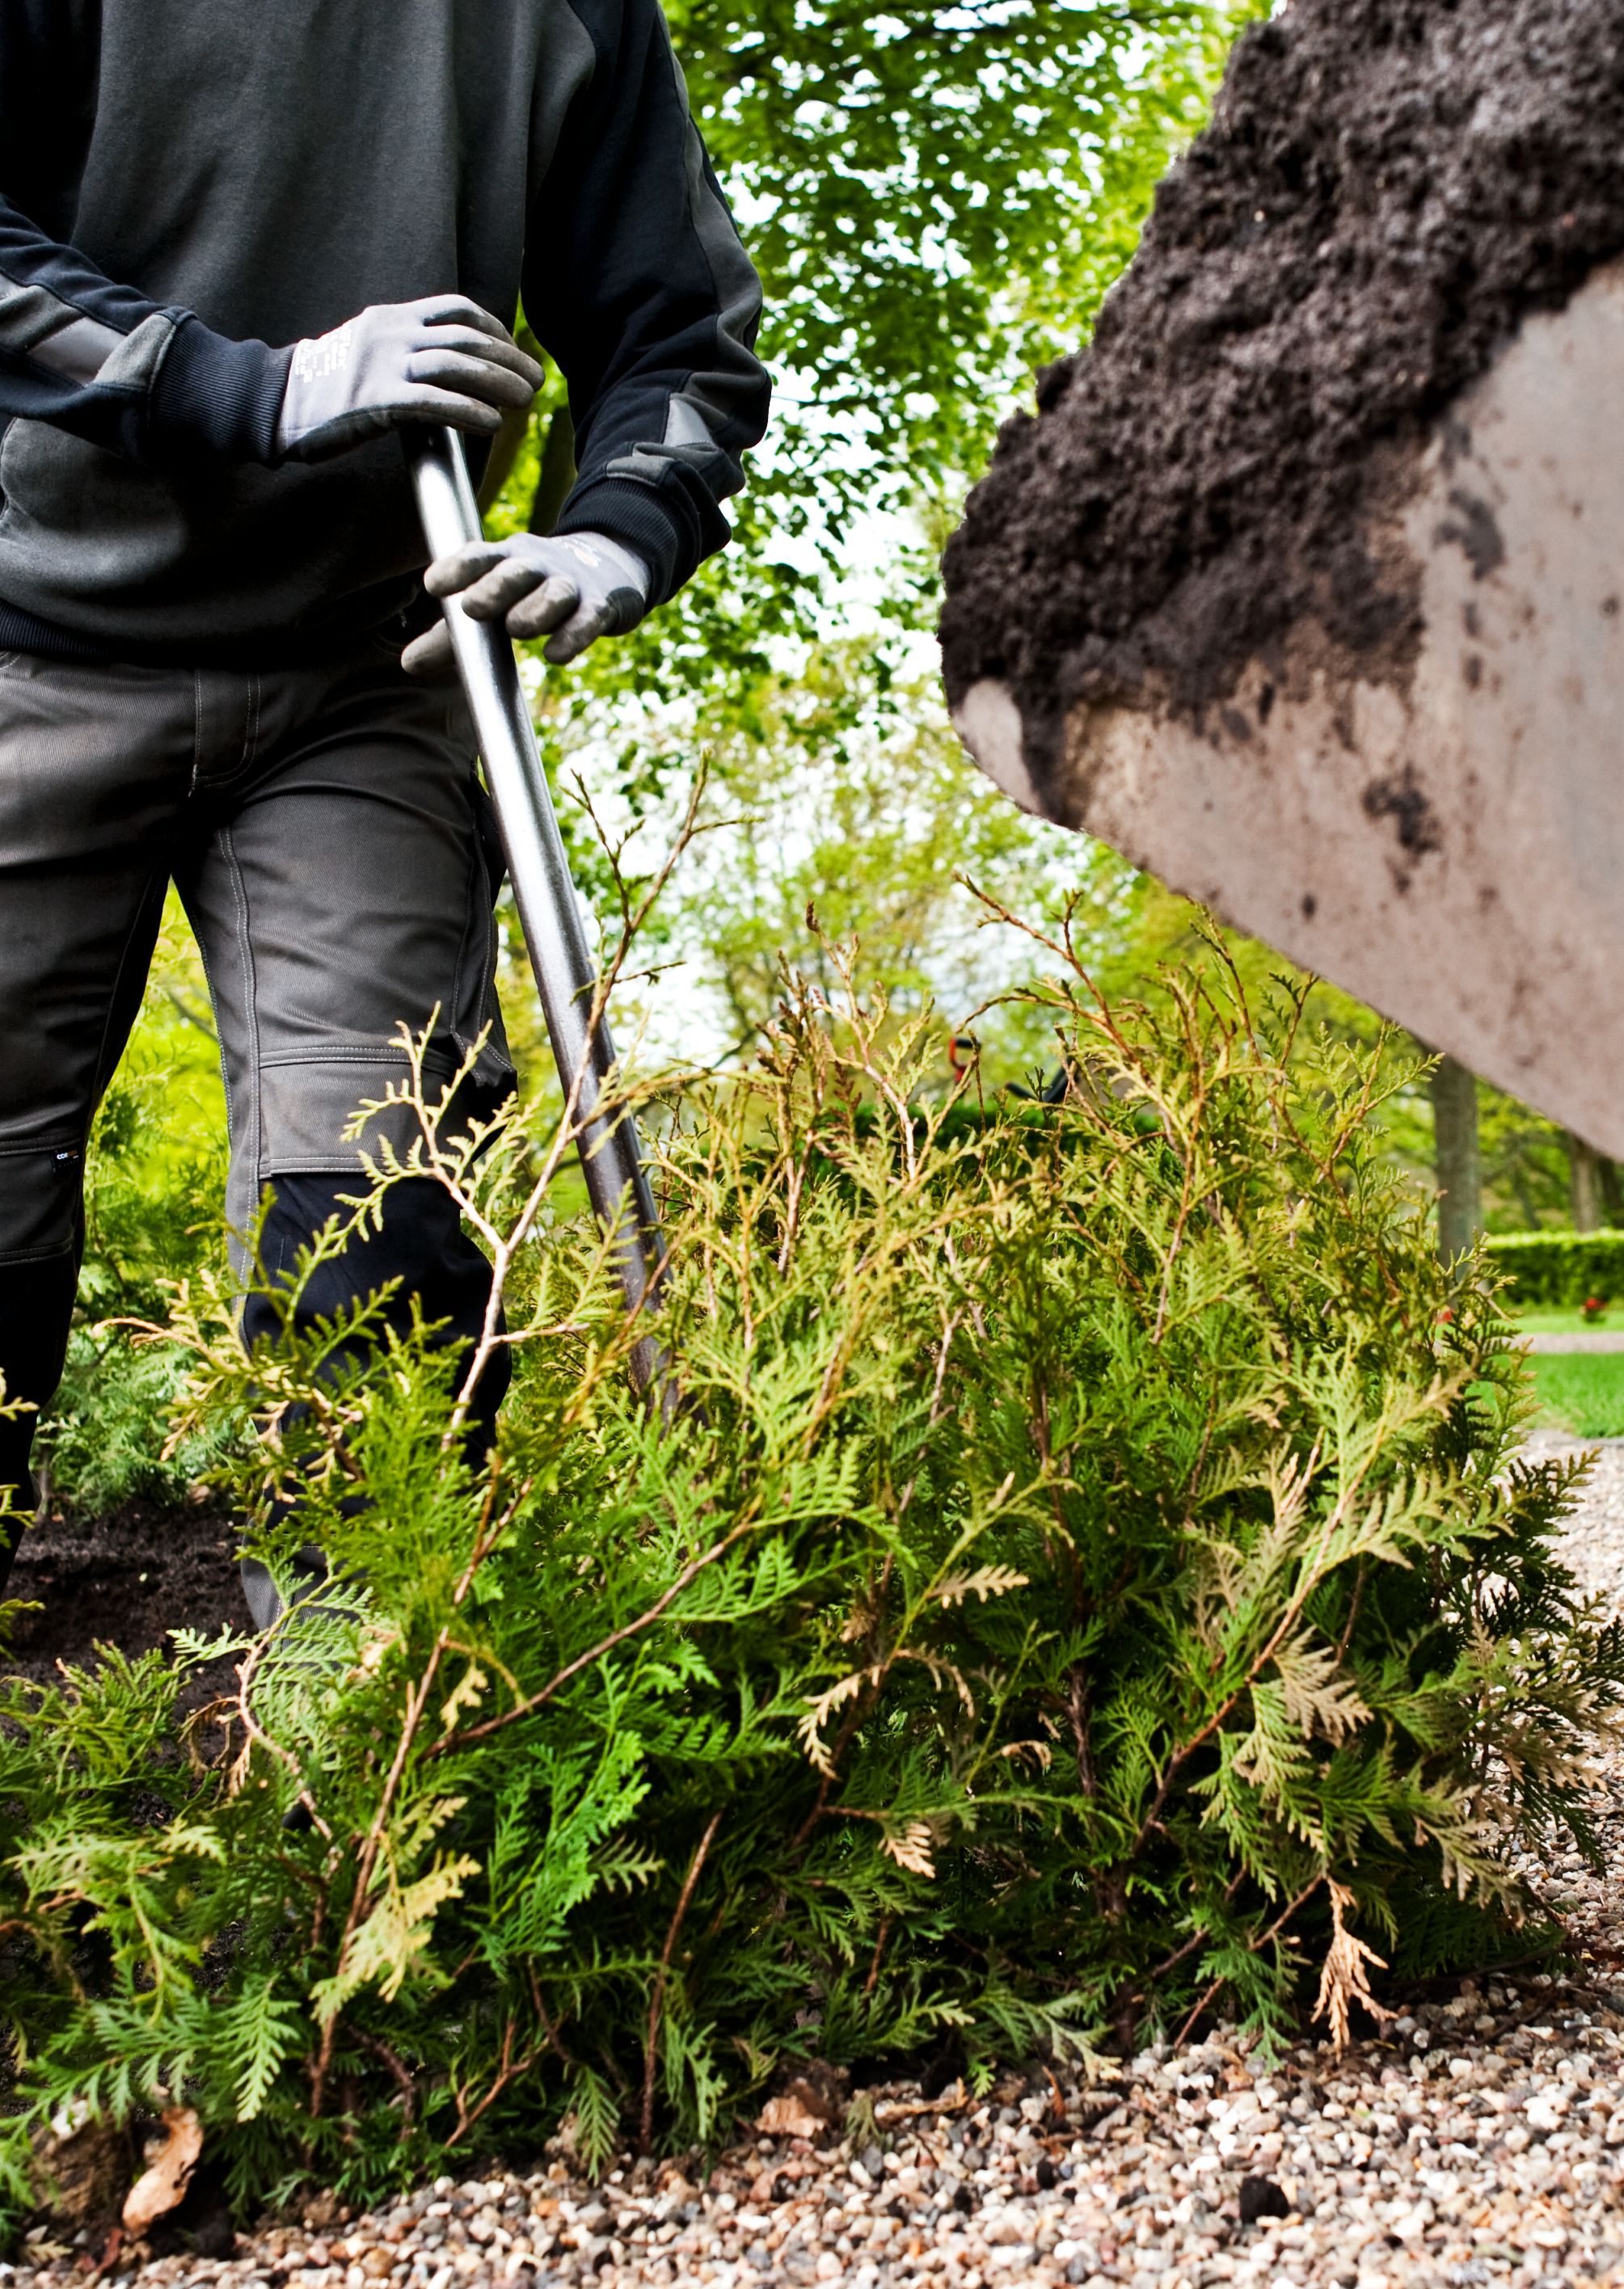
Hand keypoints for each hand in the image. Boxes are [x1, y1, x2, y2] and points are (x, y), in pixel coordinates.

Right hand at [276, 296, 542, 462]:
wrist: (273, 400)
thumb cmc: (323, 387)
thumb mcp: (366, 353)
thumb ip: (404, 354)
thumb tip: (447, 374)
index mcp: (391, 317)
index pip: (455, 310)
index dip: (492, 330)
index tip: (513, 352)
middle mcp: (391, 333)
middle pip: (464, 337)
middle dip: (507, 358)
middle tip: (535, 380)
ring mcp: (382, 364)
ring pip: (455, 364)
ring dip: (497, 382)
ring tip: (524, 401)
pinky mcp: (375, 400)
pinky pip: (432, 401)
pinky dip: (468, 410)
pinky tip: (490, 423)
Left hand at [403, 530, 650, 676]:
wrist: (607, 567)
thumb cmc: (531, 593)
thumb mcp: (492, 605)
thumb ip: (452, 636)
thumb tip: (407, 664)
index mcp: (505, 560)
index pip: (479, 557)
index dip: (456, 568)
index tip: (432, 585)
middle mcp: (538, 566)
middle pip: (517, 570)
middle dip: (495, 586)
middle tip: (473, 606)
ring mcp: (571, 584)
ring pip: (556, 591)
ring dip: (536, 607)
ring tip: (517, 627)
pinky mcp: (601, 606)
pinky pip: (589, 619)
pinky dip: (573, 635)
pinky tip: (556, 655)